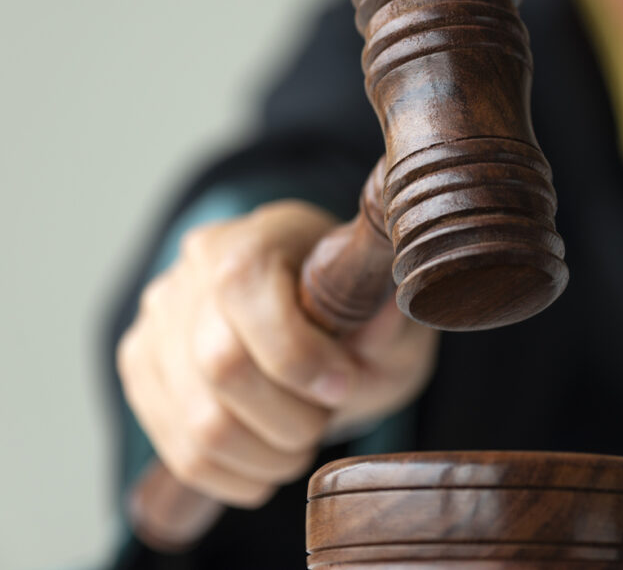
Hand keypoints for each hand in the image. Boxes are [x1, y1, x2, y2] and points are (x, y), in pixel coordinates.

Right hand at [117, 200, 437, 507]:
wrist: (312, 323)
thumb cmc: (354, 316)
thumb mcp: (388, 317)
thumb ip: (388, 324)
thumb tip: (384, 317)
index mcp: (254, 237)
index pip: (244, 289)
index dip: (298, 355)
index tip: (341, 386)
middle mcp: (191, 272)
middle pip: (220, 366)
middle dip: (291, 416)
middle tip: (324, 420)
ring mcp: (158, 324)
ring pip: (199, 424)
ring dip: (266, 455)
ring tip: (300, 441)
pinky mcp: (143, 374)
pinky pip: (183, 454)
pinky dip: (237, 476)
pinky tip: (270, 462)